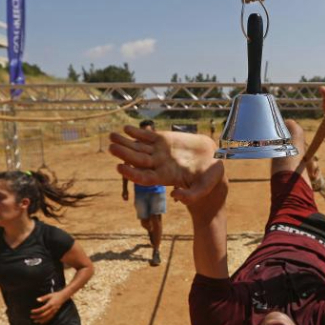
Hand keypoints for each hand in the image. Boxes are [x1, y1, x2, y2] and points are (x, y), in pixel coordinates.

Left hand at [31, 291, 67, 323]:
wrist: (63, 297)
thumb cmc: (56, 295)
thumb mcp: (49, 295)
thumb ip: (43, 298)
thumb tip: (37, 299)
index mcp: (50, 304)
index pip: (42, 309)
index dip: (36, 311)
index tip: (31, 311)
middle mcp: (52, 309)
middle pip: (44, 315)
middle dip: (37, 316)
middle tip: (31, 317)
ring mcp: (54, 311)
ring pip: (47, 318)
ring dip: (40, 320)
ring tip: (35, 321)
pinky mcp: (55, 313)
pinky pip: (50, 318)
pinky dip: (45, 320)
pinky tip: (41, 322)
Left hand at [109, 127, 223, 205]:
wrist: (213, 161)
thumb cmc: (209, 178)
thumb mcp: (203, 188)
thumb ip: (190, 196)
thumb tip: (175, 196)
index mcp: (165, 178)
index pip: (144, 177)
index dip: (132, 173)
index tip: (119, 168)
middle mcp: (158, 165)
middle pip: (137, 160)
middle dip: (124, 153)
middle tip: (111, 148)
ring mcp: (159, 152)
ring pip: (138, 147)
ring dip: (124, 141)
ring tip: (112, 135)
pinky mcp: (164, 140)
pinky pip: (147, 136)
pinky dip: (137, 132)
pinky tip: (126, 128)